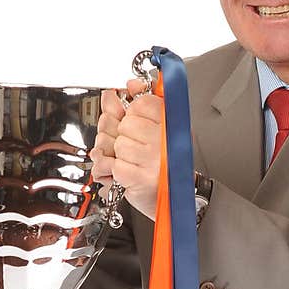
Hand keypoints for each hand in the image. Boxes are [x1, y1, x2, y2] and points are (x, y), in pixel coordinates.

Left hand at [93, 77, 162, 220]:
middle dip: (122, 135)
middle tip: (132, 147)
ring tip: (131, 162)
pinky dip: (113, 170)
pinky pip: (113, 165)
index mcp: (171, 125)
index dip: (132, 112)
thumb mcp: (161, 131)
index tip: (135, 121)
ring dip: (118, 155)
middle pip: (125, 123)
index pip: (141, 103)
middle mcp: (164, 141)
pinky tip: (126, 172)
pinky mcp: (140, 178)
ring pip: (117, 144)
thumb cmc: (167, 166)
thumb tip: (126, 87)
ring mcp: (153, 160)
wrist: (175, 200)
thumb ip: (140, 107)